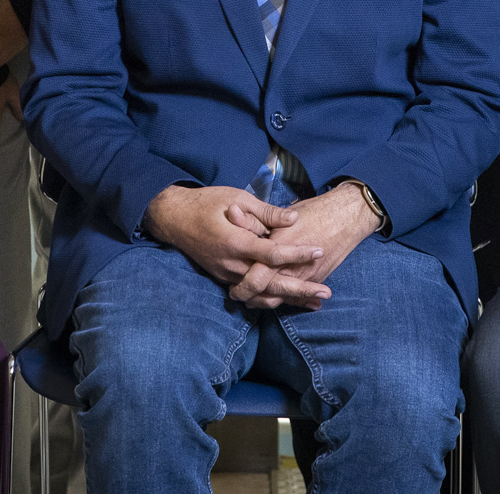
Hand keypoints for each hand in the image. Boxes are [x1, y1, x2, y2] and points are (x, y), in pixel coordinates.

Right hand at [142, 185, 331, 307]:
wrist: (173, 219)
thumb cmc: (206, 203)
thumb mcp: (237, 198)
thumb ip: (266, 212)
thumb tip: (294, 218)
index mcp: (236, 242)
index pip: (273, 253)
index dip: (297, 253)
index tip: (319, 250)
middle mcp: (232, 264)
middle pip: (271, 284)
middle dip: (301, 289)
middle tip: (327, 292)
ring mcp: (226, 275)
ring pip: (262, 294)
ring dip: (289, 299)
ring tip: (315, 302)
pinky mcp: (223, 278)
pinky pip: (251, 293)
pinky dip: (271, 298)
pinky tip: (289, 299)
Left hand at [235, 183, 380, 309]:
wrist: (346, 217)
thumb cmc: (313, 212)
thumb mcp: (280, 214)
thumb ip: (255, 219)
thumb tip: (230, 212)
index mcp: (279, 250)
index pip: (256, 278)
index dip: (242, 286)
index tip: (231, 286)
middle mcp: (292, 268)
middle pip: (266, 294)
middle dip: (250, 298)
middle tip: (237, 296)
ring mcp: (305, 277)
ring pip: (281, 298)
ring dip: (265, 302)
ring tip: (252, 301)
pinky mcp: (316, 279)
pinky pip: (299, 297)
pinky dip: (287, 301)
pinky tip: (278, 301)